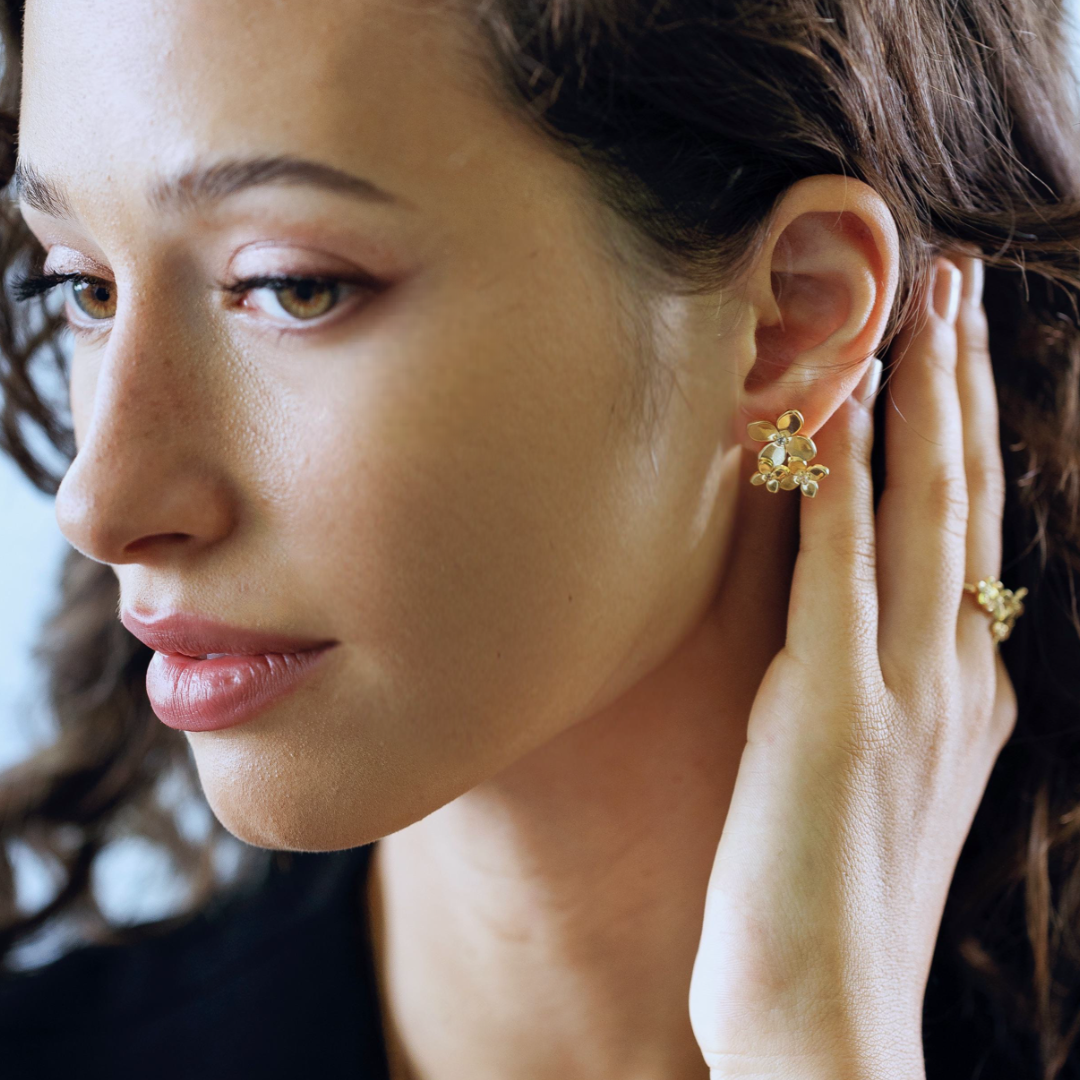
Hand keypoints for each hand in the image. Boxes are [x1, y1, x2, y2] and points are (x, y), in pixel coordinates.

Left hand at [688, 256, 1017, 1078]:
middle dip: (967, 385)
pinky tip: (845, 409)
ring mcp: (903, 689)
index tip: (951, 356)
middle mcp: (951, 675)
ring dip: (927, 401)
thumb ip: (893, 696)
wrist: (830, 1019)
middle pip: (969, 500)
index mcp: (962, 690)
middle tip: (963, 285)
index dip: (964, 437)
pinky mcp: (833, 712)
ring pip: (928, 514)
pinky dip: (848, 485)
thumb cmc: (837, 903)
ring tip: (928, 306)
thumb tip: (877, 624)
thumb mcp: (885, 783)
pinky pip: (843, 572)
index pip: (970, 535)